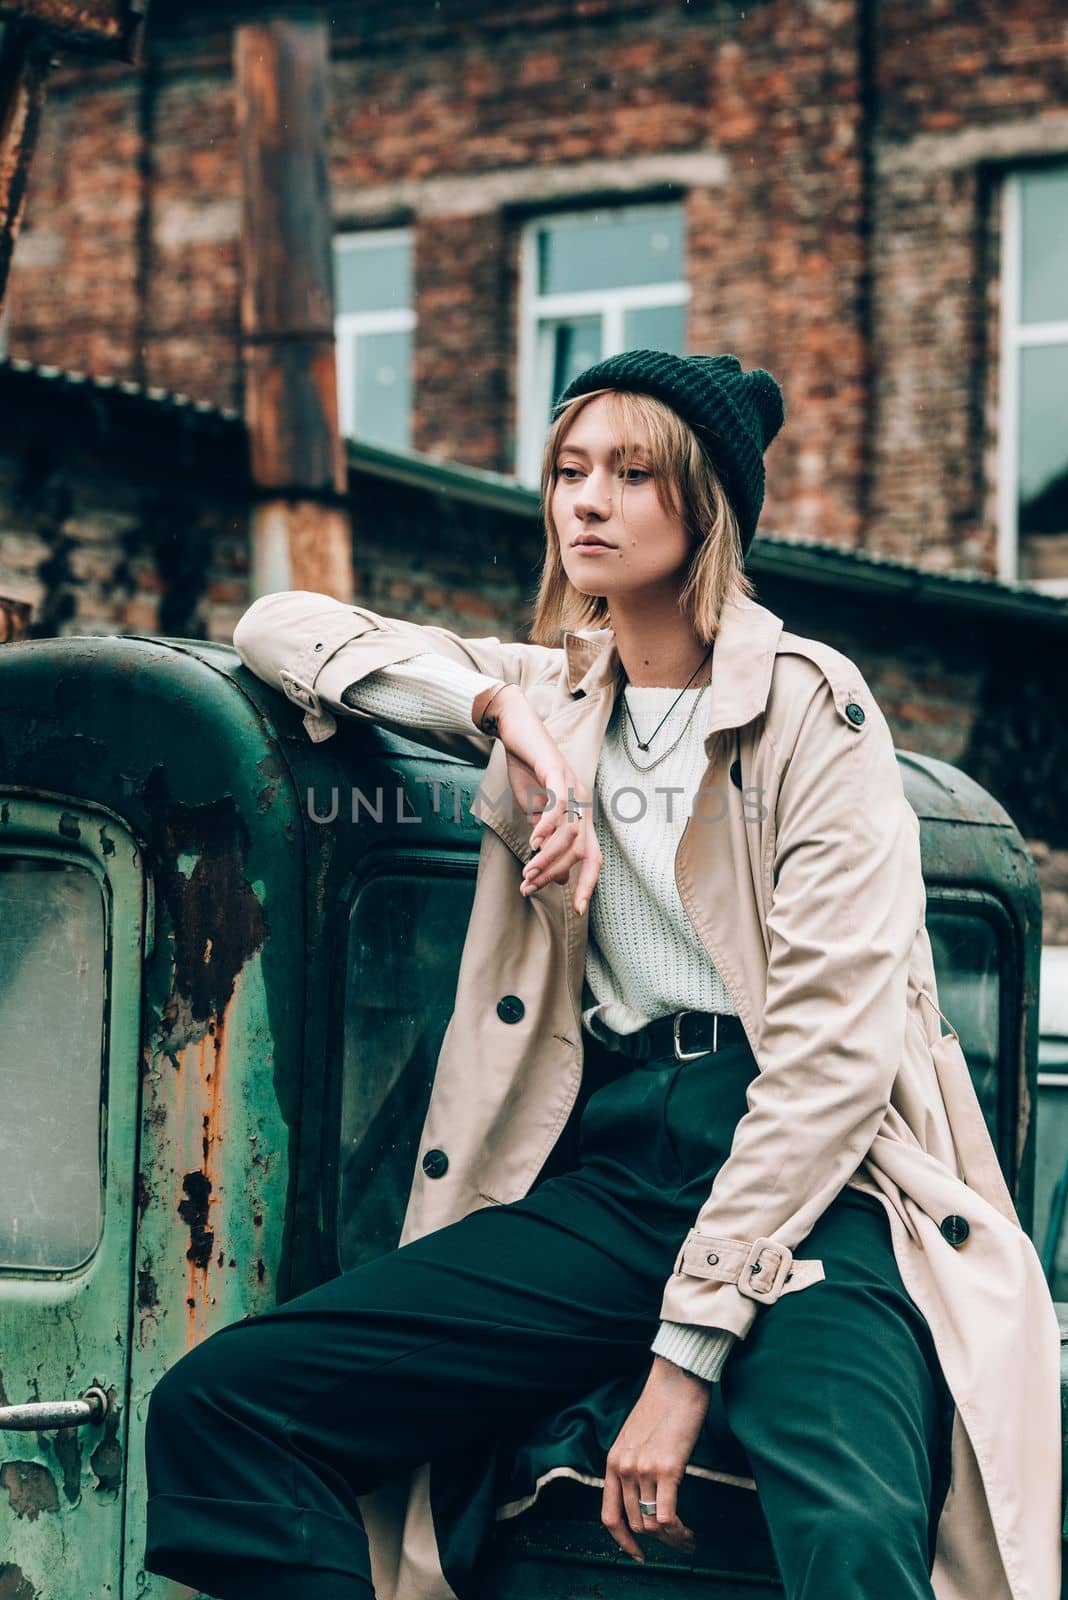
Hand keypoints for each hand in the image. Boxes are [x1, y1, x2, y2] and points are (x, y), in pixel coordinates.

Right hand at [473, 683, 601, 915]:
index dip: (589, 883)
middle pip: (583, 851)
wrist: (517, 731)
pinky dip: (547, 828)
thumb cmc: (526, 769)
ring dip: (548, 857)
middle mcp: (584, 803)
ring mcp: (573, 787)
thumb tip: (559, 877)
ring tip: (527, 871)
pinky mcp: (557, 774)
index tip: (578, 908)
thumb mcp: (535, 812)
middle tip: (531, 888)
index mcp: (581, 814)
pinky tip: (533, 842)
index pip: (593, 857)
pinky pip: (559, 806)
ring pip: (570, 834)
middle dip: (558, 874)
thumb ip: (547, 841)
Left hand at [601, 1357, 709, 1561]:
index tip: (637, 1553)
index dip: (622, 1541)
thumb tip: (646, 1497)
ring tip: (687, 1540)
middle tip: (678, 1542)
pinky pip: (667, 1516)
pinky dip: (679, 1533)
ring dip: (671, 1539)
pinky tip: (689, 1534)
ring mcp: (644, 1470)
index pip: (609, 1515)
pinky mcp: (667, 1469)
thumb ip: (635, 1465)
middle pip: (636, 1523)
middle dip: (657, 1540)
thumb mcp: (635, 1438)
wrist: (677, 1381)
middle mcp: (624, 1468)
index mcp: (613, 1462)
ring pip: (652, 1524)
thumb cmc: (662, 1406)